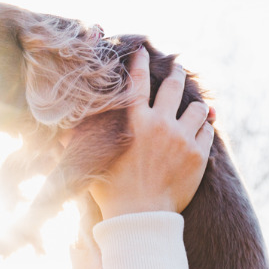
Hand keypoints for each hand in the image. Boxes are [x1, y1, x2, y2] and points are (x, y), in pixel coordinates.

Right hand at [89, 47, 214, 219]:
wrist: (140, 217)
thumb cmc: (111, 191)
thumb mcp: (91, 163)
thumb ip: (76, 144)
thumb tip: (59, 134)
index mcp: (133, 121)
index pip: (137, 82)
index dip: (140, 63)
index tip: (143, 51)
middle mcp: (159, 123)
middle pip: (174, 86)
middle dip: (176, 72)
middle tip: (178, 65)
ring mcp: (182, 138)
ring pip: (197, 108)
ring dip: (196, 103)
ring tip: (196, 103)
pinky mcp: (198, 155)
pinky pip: (208, 131)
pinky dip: (206, 126)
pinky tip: (203, 126)